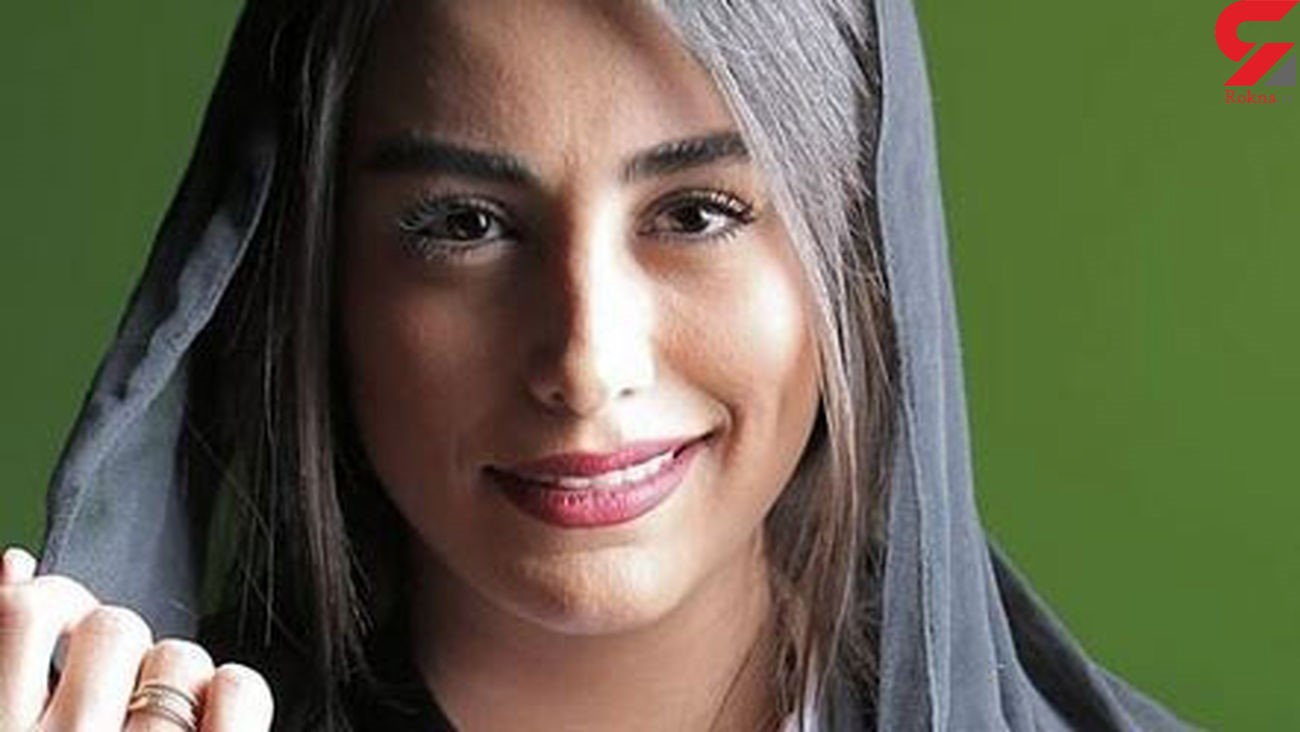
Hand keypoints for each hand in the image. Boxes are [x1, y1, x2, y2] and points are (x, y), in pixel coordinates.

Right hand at [0, 546, 272, 731]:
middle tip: (121, 699)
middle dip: (126, 650)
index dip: (57, 602)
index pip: (21, 612)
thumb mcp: (9, 728)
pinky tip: (217, 721)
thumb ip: (8, 660)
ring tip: (163, 724)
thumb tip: (14, 559)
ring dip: (181, 677)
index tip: (66, 627)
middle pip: (115, 627)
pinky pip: (237, 689)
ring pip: (179, 655)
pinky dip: (236, 693)